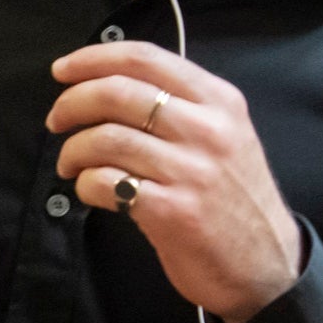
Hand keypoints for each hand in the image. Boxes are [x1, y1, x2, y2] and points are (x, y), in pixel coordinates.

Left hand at [46, 42, 304, 322]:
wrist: (267, 264)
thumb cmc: (233, 198)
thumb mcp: (226, 136)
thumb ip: (180, 106)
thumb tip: (109, 84)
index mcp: (220, 101)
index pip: (145, 59)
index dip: (93, 58)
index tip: (62, 70)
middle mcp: (208, 129)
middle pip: (116, 93)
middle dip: (70, 104)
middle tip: (55, 121)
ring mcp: (191, 170)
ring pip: (104, 138)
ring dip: (72, 151)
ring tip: (70, 165)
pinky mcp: (173, 211)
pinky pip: (104, 182)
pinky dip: (85, 184)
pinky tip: (91, 191)